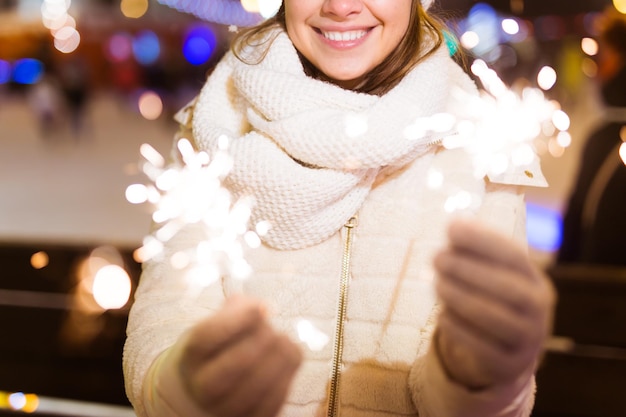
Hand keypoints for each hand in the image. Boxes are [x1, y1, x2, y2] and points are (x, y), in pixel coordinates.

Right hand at [178, 295, 302, 416]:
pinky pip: (276, 400)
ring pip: (260, 384)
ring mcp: (225, 410)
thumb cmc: (220, 347)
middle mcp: (202, 388)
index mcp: (191, 356)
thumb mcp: (218, 323)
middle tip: (271, 330)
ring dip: (280, 355)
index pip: (207, 337)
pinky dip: (288, 374)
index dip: (238, 319)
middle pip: (235, 364)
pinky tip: (287, 359)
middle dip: (263, 339)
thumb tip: (264, 309)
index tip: (262, 308)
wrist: (208, 391)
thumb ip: (238, 308)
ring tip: (281, 341)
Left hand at [433, 218, 555, 388]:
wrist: (507, 350)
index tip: (451, 228)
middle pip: (507, 288)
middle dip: (467, 269)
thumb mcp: (489, 275)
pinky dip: (458, 327)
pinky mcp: (508, 365)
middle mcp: (539, 310)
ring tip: (437, 283)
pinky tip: (442, 314)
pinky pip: (481, 347)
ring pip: (493, 317)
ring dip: (459, 296)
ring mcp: (528, 340)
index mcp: (536, 281)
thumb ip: (472, 252)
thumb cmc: (492, 300)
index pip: (514, 256)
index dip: (482, 240)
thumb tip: (453, 227)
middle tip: (436, 257)